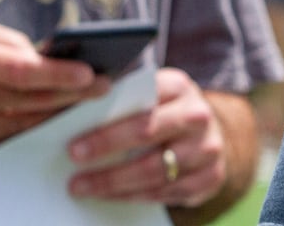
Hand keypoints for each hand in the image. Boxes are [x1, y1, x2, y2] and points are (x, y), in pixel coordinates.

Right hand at [0, 18, 107, 163]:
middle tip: (105, 86)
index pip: (22, 71)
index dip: (59, 73)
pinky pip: (12, 143)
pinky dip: (39, 132)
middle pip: (32, 100)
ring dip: (63, 114)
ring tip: (91, 101)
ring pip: (27, 124)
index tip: (89, 71)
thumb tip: (50, 53)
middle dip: (74, 94)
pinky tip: (61, 121)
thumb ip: (8, 41)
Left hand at [66, 67, 227, 210]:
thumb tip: (74, 113)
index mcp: (179, 87)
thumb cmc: (163, 114)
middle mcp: (198, 115)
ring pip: (153, 170)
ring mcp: (208, 148)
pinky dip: (131, 196)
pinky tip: (109, 196)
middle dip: (105, 148)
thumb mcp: (151, 96)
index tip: (73, 143)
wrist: (207, 137)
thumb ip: (123, 99)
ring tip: (82, 187)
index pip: (140, 102)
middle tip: (73, 161)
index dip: (107, 124)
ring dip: (112, 181)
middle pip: (147, 133)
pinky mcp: (210, 177)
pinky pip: (164, 192)